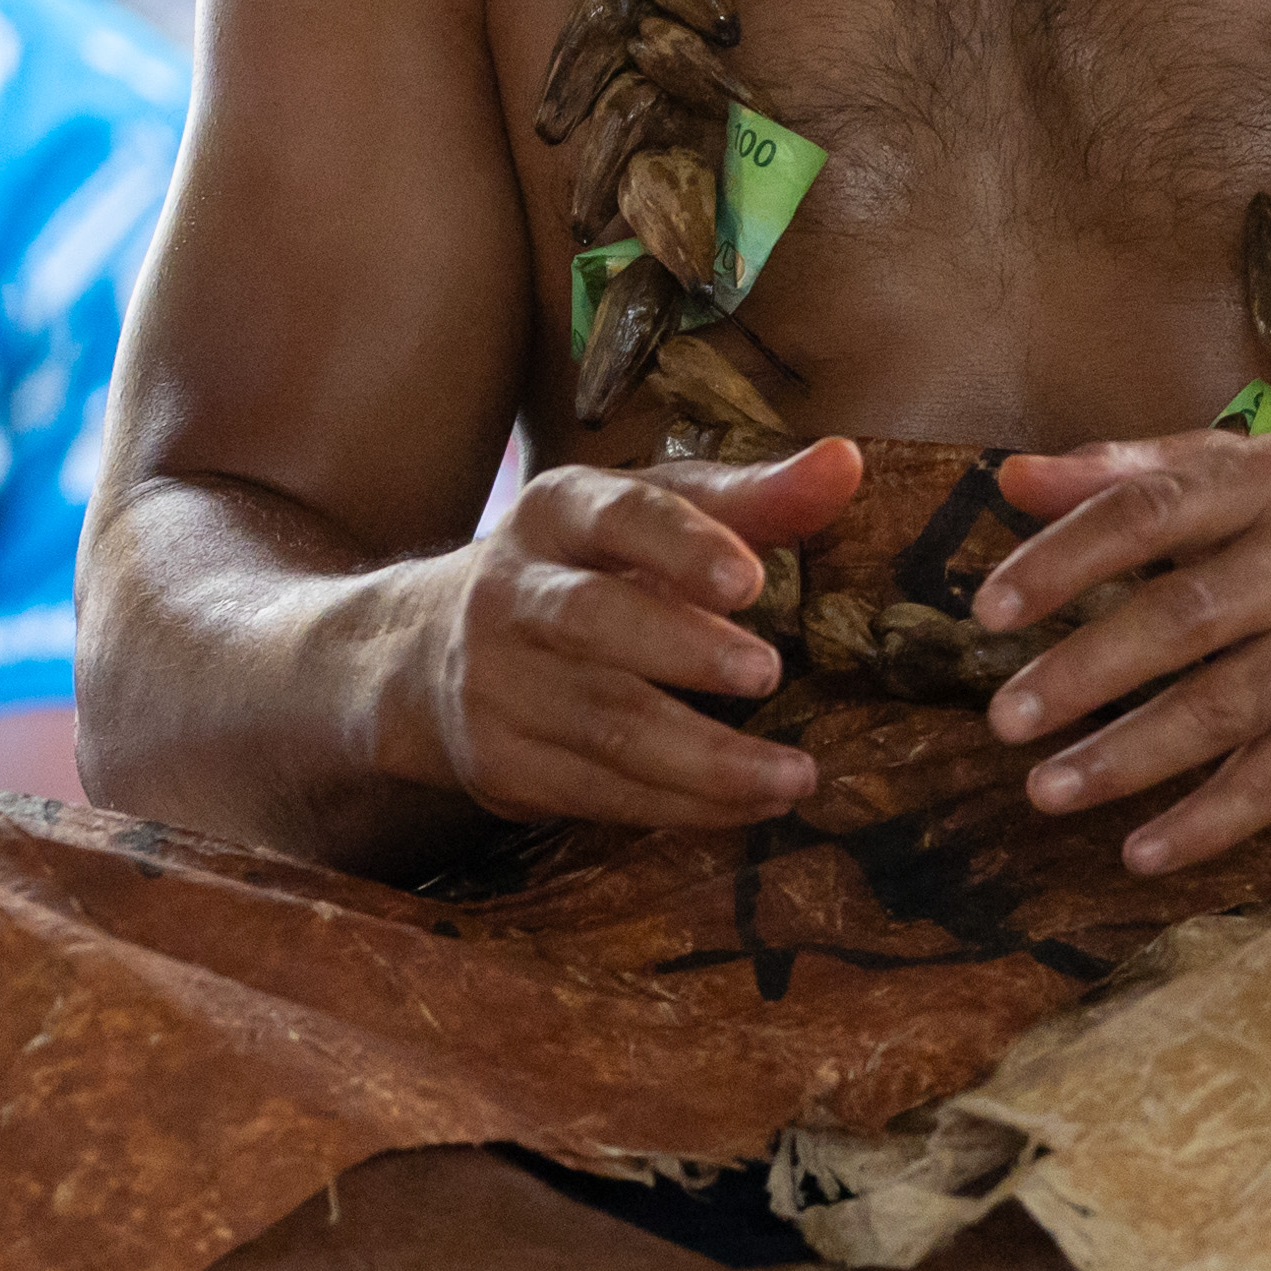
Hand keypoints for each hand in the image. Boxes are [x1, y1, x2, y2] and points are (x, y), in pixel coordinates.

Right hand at [396, 436, 863, 830]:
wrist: (425, 653)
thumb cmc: (582, 568)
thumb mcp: (649, 515)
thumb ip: (749, 498)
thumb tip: (845, 463)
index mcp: (558, 512)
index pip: (620, 516)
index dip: (682, 545)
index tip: (751, 579)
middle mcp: (512, 592)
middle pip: (592, 620)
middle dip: (682, 649)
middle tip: (768, 672)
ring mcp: (497, 683)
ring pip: (602, 724)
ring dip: (706, 759)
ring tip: (794, 775)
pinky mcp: (501, 763)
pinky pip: (598, 792)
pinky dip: (680, 806)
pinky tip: (747, 806)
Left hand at [963, 436, 1270, 878]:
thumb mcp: (1262, 476)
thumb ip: (1136, 473)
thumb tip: (1009, 478)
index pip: (1149, 511)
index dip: (1062, 558)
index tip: (989, 607)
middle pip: (1178, 617)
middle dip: (1081, 672)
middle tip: (1002, 718)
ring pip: (1220, 707)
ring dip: (1125, 756)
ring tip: (1046, 790)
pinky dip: (1207, 820)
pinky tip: (1143, 850)